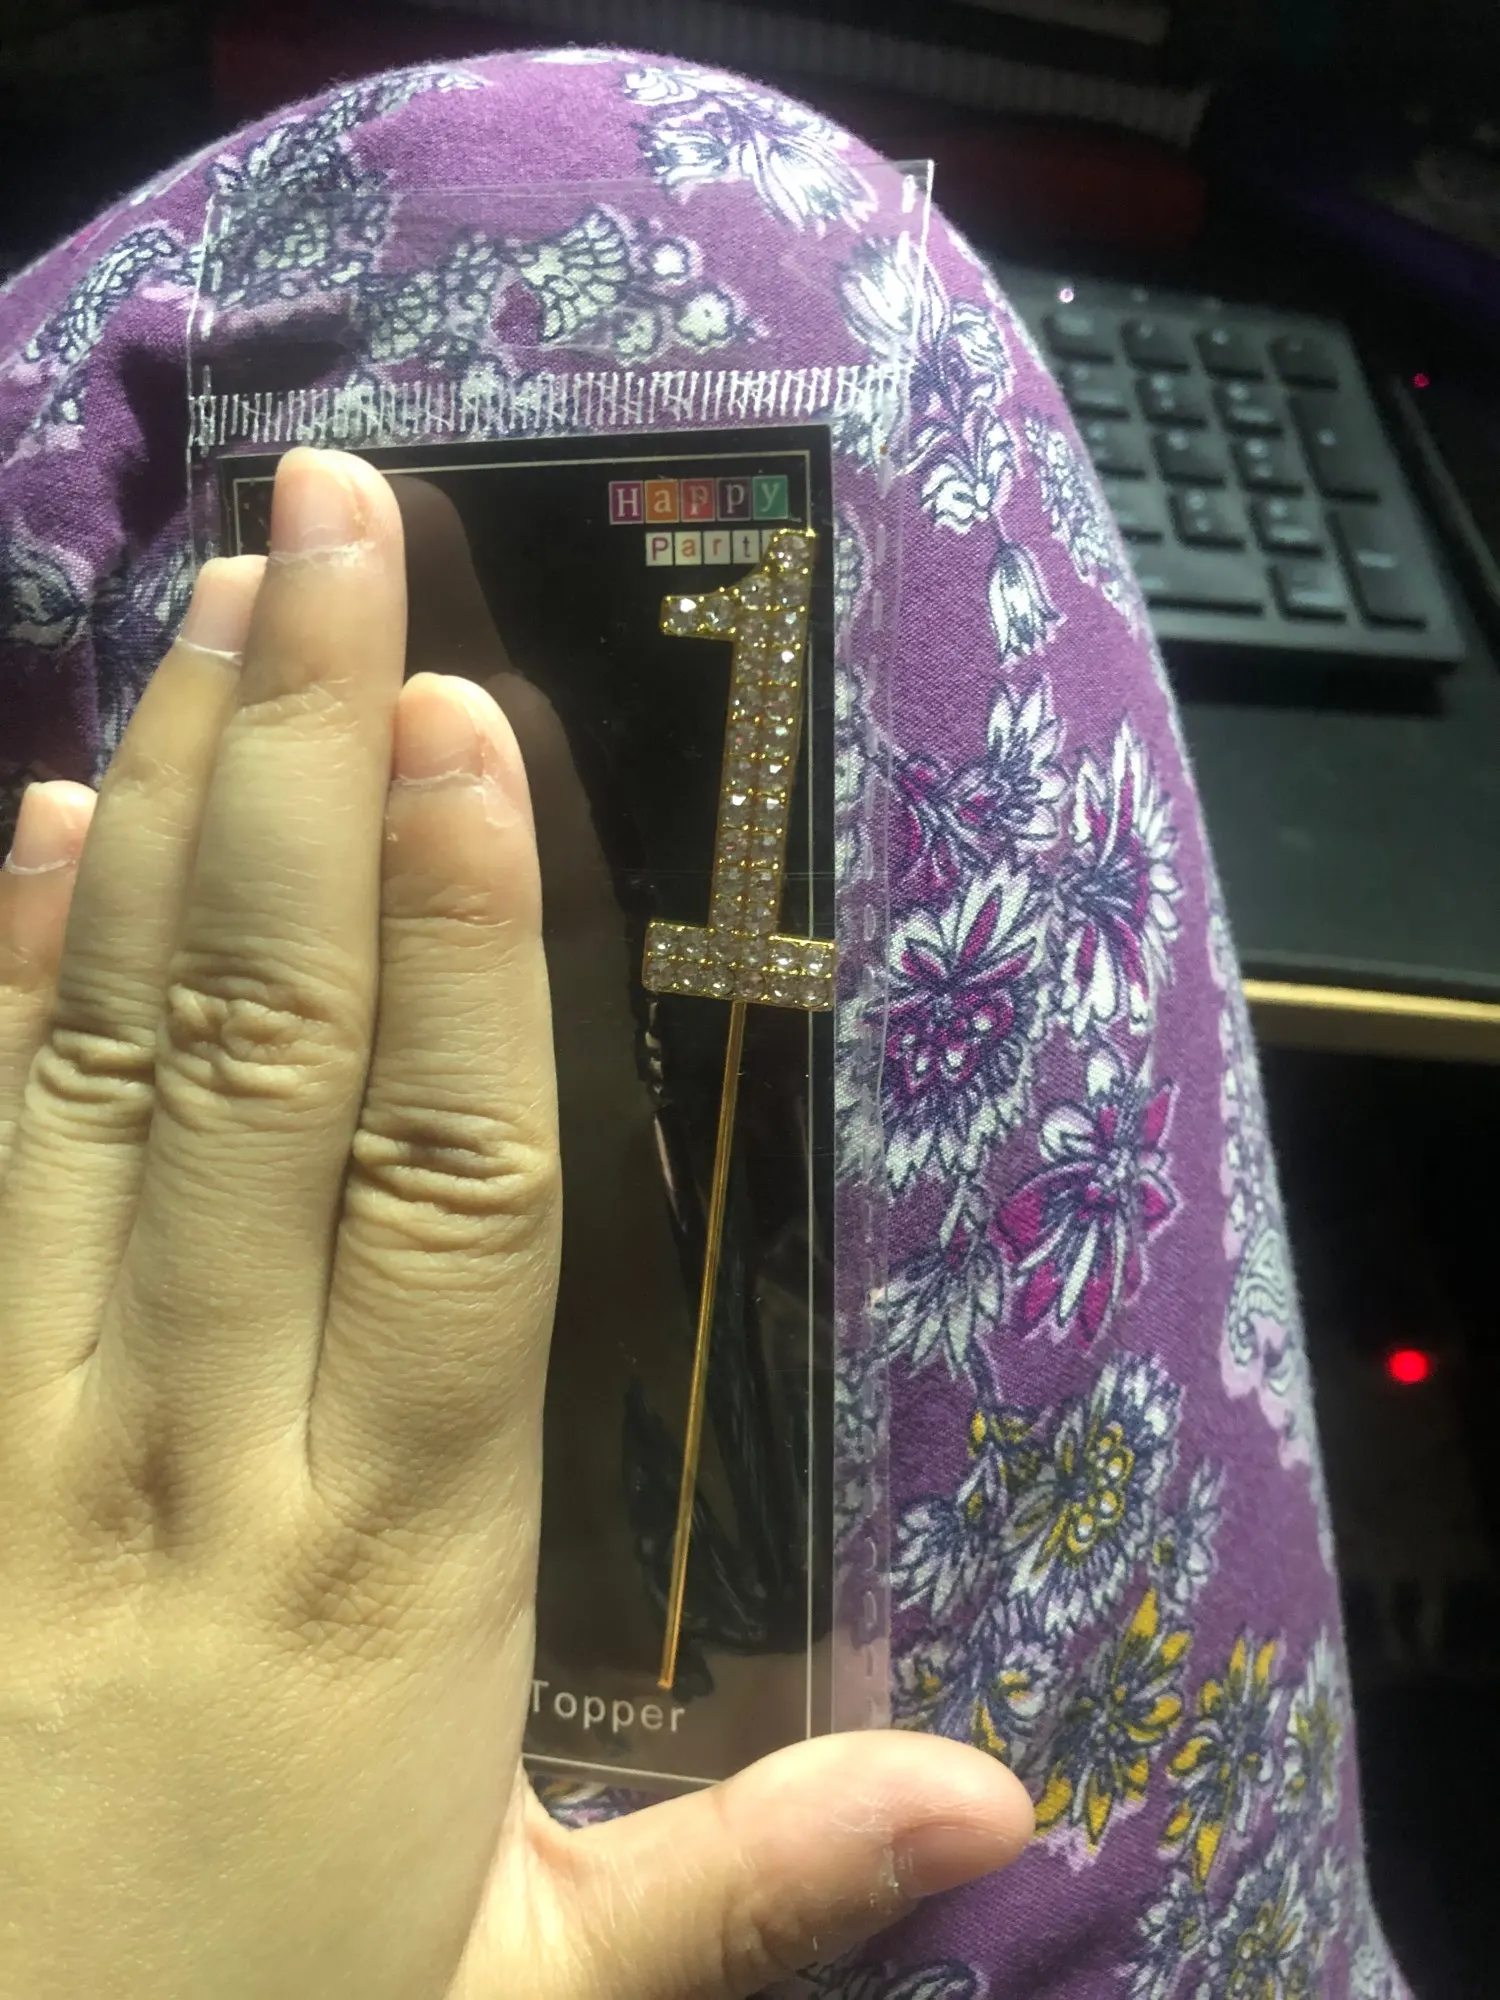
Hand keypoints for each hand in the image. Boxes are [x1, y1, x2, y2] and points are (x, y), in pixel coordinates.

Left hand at [0, 448, 1030, 1999]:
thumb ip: (751, 1880)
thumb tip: (1009, 1795)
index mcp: (393, 1569)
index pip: (447, 1196)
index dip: (454, 953)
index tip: (458, 734)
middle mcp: (200, 1452)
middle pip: (261, 1064)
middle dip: (302, 778)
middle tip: (337, 534)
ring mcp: (26, 1428)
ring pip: (99, 1075)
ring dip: (161, 821)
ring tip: (217, 605)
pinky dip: (4, 983)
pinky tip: (37, 822)